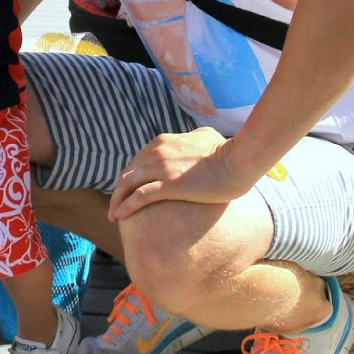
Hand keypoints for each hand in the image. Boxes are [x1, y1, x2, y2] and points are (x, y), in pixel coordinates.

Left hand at [108, 127, 247, 221]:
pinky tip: (119, 216)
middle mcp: (157, 152)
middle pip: (128, 172)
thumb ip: (194, 137)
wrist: (240, 159)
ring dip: (117, 200)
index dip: (131, 175)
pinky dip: (125, 206)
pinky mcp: (169, 185)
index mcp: (164, 142)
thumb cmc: (230, 151)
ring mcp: (161, 168)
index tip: (128, 190)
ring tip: (113, 215)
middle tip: (115, 205)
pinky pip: (138, 197)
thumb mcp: (207, 136)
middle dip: (119, 189)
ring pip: (127, 184)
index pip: (138, 160)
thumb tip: (195, 137)